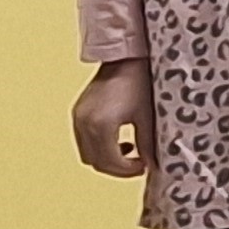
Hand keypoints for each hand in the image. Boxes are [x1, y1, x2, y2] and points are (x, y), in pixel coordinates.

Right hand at [72, 58, 154, 178]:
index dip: (128, 171)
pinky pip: (84, 141)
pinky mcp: (78, 112)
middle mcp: (84, 123)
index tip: (144, 166)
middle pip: (96, 162)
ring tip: (129, 152)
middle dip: (117, 168)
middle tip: (137, 164)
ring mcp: (78, 117)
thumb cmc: (137, 82)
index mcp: (101, 125)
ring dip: (107, 159)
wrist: (124, 58)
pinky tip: (118, 140)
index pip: (110, 163)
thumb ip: (147, 145)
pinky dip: (98, 147)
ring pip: (88, 154)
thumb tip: (151, 165)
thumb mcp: (146, 116)